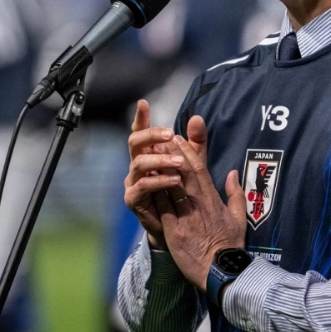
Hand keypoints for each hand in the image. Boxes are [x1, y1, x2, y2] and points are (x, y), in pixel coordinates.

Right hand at [124, 100, 185, 249]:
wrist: (179, 227)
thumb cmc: (183, 192)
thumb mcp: (193, 165)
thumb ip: (196, 143)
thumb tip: (197, 118)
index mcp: (149, 153)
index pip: (142, 132)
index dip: (141, 118)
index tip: (144, 104)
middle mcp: (138, 165)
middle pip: (135, 142)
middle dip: (150, 135)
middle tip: (170, 134)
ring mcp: (133, 181)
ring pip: (138, 163)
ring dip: (159, 159)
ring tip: (179, 163)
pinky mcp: (134, 199)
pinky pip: (142, 186)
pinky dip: (159, 181)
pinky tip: (175, 180)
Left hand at [155, 115, 246, 290]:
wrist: (222, 271)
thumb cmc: (230, 245)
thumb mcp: (239, 216)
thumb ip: (235, 193)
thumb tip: (232, 174)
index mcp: (212, 199)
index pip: (198, 169)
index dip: (187, 151)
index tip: (177, 139)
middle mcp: (198, 204)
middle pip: (182, 172)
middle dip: (170, 153)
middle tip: (159, 139)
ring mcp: (185, 217)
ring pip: (169, 187)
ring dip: (158, 169)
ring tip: (148, 154)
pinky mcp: (174, 231)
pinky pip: (162, 207)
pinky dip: (153, 192)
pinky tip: (145, 180)